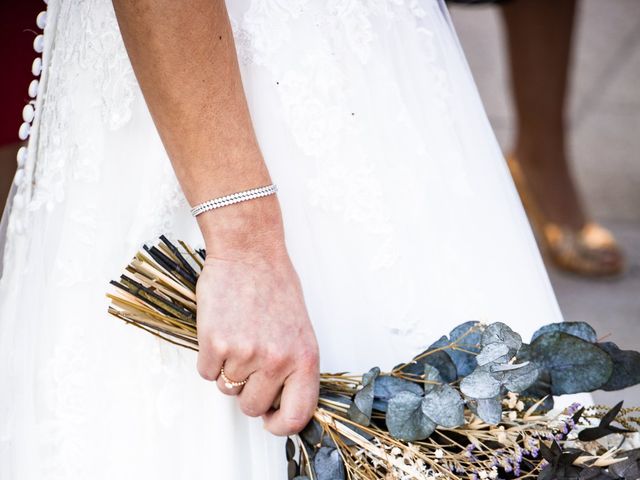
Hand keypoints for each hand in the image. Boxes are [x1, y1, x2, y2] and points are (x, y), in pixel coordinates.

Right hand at [195, 204, 319, 435]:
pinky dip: (209, 357)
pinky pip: (206, 373)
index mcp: (305, 358)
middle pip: (252, 407)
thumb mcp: (299, 331)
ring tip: (237, 335)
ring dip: (227, 370)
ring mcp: (246, 354)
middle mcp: (278, 361)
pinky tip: (221, 329)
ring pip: (227, 389)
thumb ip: (293, 368)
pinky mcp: (216, 344)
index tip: (270, 419)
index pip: (297, 417)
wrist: (249, 254)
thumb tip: (280, 403)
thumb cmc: (275, 288)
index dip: (280, 425)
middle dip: (246, 390)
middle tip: (248, 359)